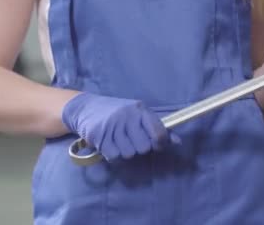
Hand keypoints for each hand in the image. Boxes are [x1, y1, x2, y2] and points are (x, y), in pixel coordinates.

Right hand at [61, 93, 180, 161]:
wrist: (85, 107)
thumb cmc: (117, 112)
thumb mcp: (138, 115)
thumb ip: (158, 128)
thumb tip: (178, 142)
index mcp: (140, 110)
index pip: (159, 132)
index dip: (160, 143)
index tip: (156, 145)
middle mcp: (127, 116)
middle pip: (143, 147)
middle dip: (138, 148)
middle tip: (130, 140)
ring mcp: (112, 125)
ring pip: (128, 153)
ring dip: (124, 151)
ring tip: (118, 141)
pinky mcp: (99, 135)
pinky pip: (113, 156)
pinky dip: (112, 154)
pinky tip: (109, 144)